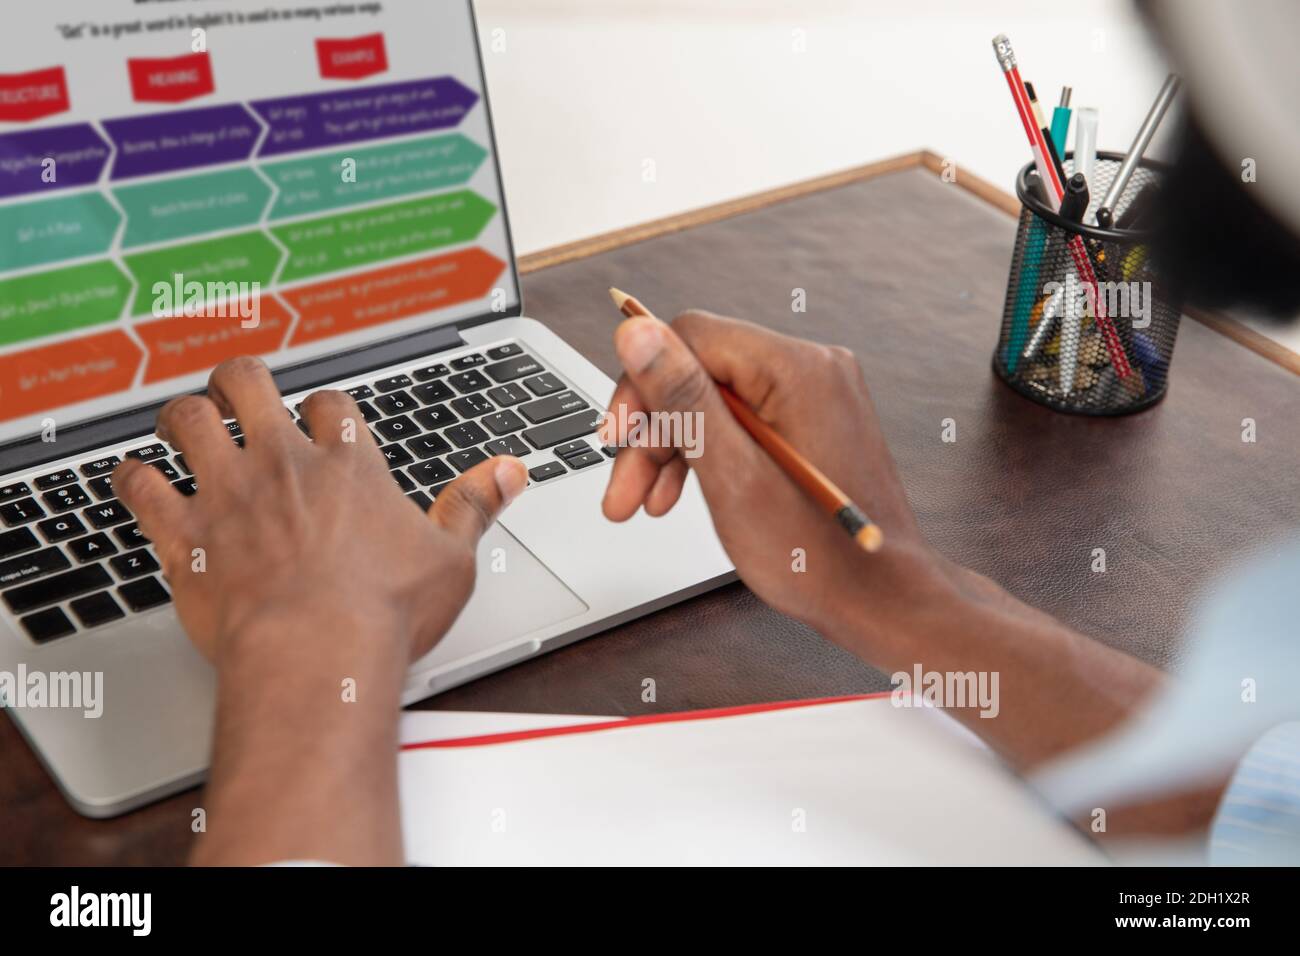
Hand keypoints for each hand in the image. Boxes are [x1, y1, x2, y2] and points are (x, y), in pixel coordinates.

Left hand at [112, 356, 527, 663]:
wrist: (317, 654)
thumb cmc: (384, 613)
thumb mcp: (451, 558)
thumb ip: (474, 505)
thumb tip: (508, 471)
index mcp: (347, 464)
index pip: (329, 403)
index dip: (322, 408)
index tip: (320, 421)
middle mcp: (282, 464)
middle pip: (247, 383)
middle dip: (240, 380)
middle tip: (238, 392)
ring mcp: (227, 494)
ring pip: (188, 419)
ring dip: (182, 415)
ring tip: (182, 421)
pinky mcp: (183, 534)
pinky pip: (140, 485)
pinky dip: (133, 478)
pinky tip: (137, 479)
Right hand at [601, 310, 949, 646]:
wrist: (879, 600)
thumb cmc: (815, 555)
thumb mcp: (732, 475)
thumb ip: (682, 398)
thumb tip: (636, 330)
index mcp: (798, 369)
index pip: (691, 337)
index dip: (642, 386)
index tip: (616, 438)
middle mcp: (813, 369)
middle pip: (701, 372)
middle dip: (654, 430)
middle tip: (622, 488)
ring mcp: (817, 395)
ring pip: (716, 400)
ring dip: (673, 448)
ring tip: (641, 503)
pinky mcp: (814, 421)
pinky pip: (744, 419)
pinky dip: (708, 453)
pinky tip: (679, 494)